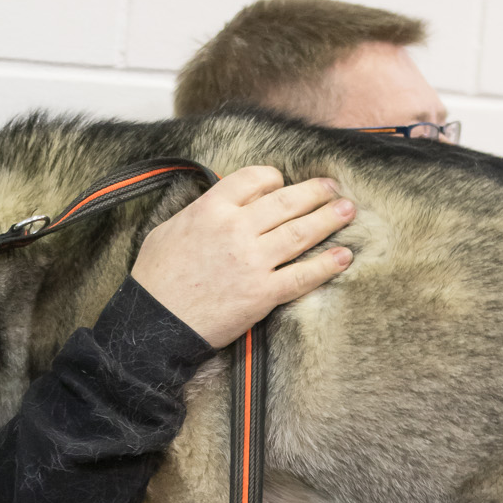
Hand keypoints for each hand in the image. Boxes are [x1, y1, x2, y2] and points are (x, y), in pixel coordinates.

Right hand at [131, 165, 354, 349]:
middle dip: (315, 192)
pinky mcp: (263, 294)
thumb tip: (223, 204)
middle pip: (286, 201)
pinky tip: (343, 257)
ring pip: (301, 232)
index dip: (274, 178)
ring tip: (348, 210)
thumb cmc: (156, 279)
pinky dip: (326, 265)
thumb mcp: (168, 229)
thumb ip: (201, 211)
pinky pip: (302, 275)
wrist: (154, 324)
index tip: (283, 184)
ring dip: (329, 219)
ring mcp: (252, 262)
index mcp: (211, 209)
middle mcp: (236, 229)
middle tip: (334, 188)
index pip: (254, 179)